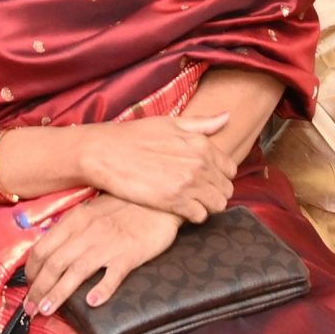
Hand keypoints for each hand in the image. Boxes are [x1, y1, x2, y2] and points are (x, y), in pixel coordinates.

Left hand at [24, 195, 182, 315]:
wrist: (158, 198)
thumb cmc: (125, 204)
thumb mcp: (91, 209)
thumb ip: (71, 228)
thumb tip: (50, 248)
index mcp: (74, 220)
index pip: (42, 248)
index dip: (30, 272)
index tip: (27, 287)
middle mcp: (86, 232)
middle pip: (54, 264)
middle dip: (37, 289)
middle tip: (29, 309)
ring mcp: (108, 244)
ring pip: (75, 272)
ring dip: (57, 293)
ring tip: (46, 310)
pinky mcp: (130, 254)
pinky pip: (113, 274)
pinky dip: (102, 289)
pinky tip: (92, 303)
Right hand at [77, 113, 234, 219]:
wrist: (105, 153)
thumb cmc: (134, 136)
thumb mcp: (170, 123)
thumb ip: (202, 124)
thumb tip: (227, 117)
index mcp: (201, 144)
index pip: (230, 168)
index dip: (219, 175)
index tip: (205, 178)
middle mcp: (200, 164)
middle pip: (226, 189)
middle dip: (215, 191)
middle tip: (196, 192)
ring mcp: (188, 184)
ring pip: (217, 205)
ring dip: (206, 205)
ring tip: (189, 201)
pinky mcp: (174, 202)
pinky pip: (200, 216)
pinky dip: (193, 215)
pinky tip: (179, 208)